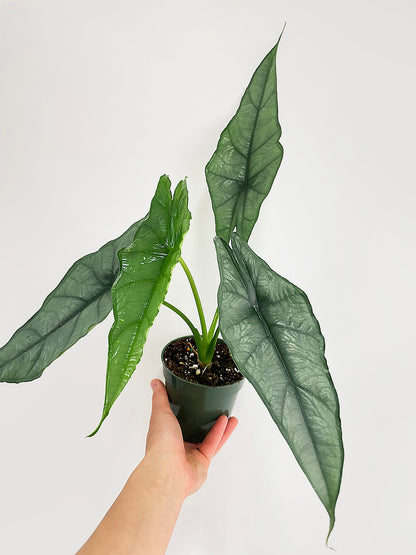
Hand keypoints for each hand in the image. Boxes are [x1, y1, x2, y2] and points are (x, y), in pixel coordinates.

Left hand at [145, 379, 238, 497]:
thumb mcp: (160, 412)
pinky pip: (213, 444)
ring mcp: (190, 454)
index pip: (174, 419)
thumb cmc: (160, 443)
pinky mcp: (202, 462)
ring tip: (228, 414)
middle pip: (193, 429)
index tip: (192, 399)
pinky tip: (228, 422)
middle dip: (205, 419)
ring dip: (219, 426)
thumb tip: (155, 382)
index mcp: (165, 433)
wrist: (168, 471)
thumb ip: (160, 398)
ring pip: (207, 437)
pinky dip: (221, 433)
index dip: (184, 409)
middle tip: (214, 407)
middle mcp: (177, 444)